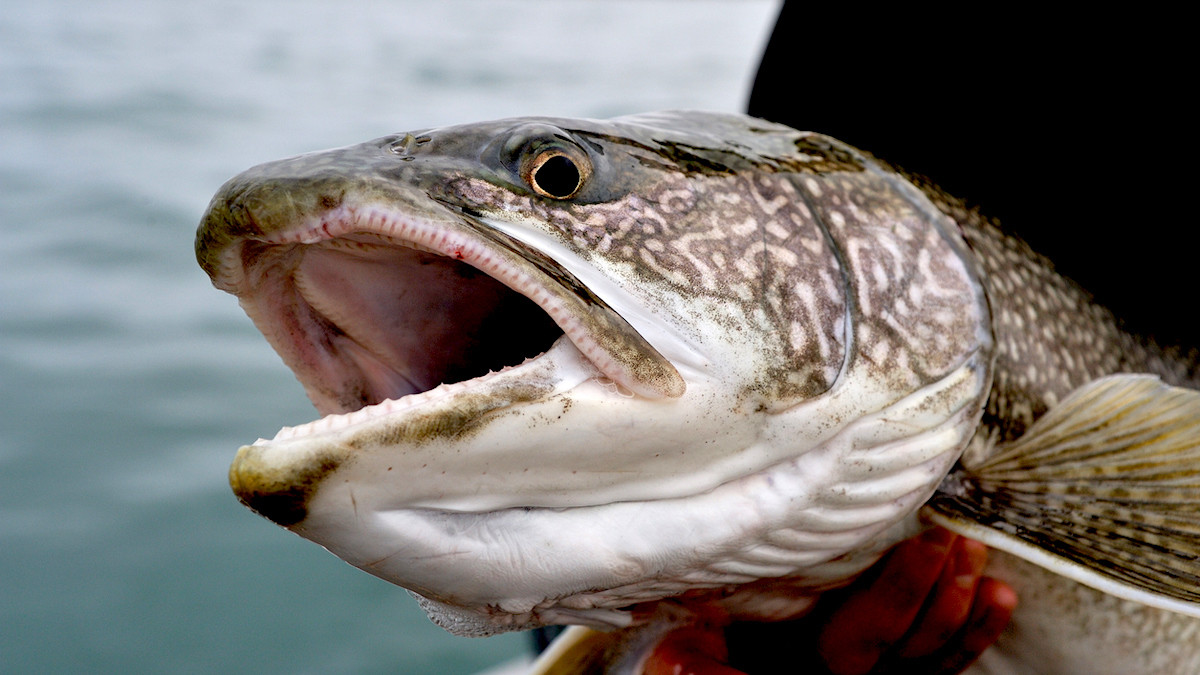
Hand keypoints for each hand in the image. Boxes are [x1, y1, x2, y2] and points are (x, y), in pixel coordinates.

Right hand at [644, 529, 1016, 674]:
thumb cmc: (714, 666)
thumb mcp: (694, 662)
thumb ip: (694, 663)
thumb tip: (674, 659)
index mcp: (813, 672)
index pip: (865, 635)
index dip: (900, 592)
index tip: (925, 545)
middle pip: (913, 645)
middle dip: (942, 589)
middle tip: (958, 539)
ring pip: (937, 657)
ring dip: (964, 606)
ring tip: (978, 559)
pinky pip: (947, 666)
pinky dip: (975, 632)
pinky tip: (995, 596)